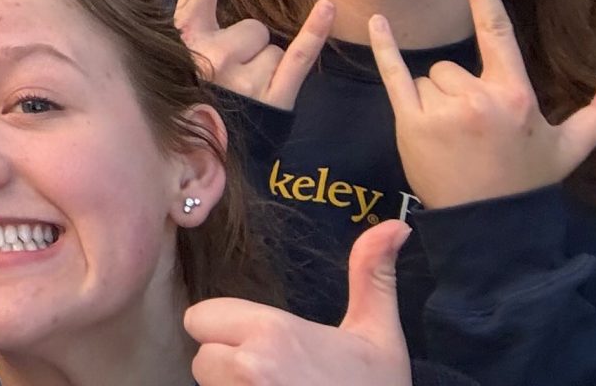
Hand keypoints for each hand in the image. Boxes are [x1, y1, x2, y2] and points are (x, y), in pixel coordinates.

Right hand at [173, 0, 333, 110]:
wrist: (204, 162)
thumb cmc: (197, 109)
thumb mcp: (181, 68)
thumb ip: (198, 39)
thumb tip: (222, 19)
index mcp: (185, 42)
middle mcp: (211, 55)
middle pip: (250, 26)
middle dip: (248, 48)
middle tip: (232, 81)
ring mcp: (242, 77)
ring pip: (272, 47)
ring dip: (266, 68)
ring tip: (248, 97)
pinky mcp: (274, 98)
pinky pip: (299, 55)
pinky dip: (313, 32)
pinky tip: (326, 6)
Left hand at [185, 219, 409, 383]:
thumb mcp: (379, 338)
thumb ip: (372, 278)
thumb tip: (395, 225)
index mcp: (272, 333)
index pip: (200, 318)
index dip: (226, 331)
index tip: (263, 345)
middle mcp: (247, 367)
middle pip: (201, 357)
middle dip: (226, 364)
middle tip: (271, 375)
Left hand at [366, 0, 595, 208]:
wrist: (490, 228)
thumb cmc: (527, 184)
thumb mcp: (566, 148)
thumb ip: (595, 117)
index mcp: (517, 95)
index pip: (497, 32)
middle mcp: (481, 98)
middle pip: (450, 66)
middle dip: (456, 92)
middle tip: (471, 134)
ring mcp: (445, 111)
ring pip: (427, 79)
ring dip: (434, 102)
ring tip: (452, 140)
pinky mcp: (412, 123)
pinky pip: (394, 74)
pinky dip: (384, 48)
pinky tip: (378, 21)